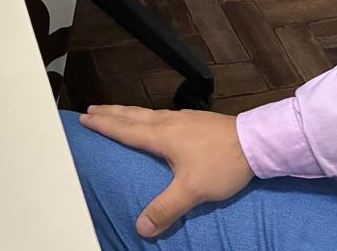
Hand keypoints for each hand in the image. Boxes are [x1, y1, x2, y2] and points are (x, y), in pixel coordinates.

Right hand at [80, 105, 254, 237]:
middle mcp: (167, 122)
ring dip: (126, 112)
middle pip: (131, 115)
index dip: (104, 125)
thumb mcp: (192, 191)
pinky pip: (159, 114)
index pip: (125, 130)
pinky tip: (152, 118)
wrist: (252, 142)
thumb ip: (166, 209)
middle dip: (109, 113)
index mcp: (161, 136)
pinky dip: (145, 114)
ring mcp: (181, 119)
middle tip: (90, 109)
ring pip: (145, 112)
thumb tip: (140, 227)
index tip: (85, 118)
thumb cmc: (220, 164)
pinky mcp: (193, 120)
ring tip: (114, 111)